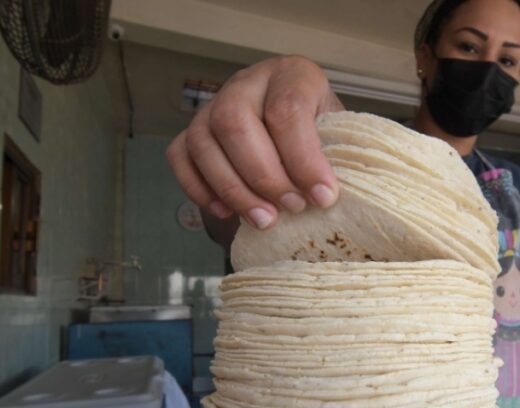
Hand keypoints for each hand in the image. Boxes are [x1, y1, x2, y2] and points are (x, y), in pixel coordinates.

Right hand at [165, 55, 344, 229]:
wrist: (296, 131)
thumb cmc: (322, 135)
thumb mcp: (339, 135)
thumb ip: (336, 157)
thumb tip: (329, 200)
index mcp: (292, 74)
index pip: (287, 109)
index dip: (303, 158)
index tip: (322, 197)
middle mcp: (247, 82)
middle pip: (235, 122)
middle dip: (264, 175)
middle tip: (291, 209)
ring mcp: (213, 104)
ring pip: (203, 142)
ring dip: (233, 189)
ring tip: (264, 220)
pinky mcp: (191, 130)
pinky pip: (180, 157)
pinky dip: (198, 189)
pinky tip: (227, 213)